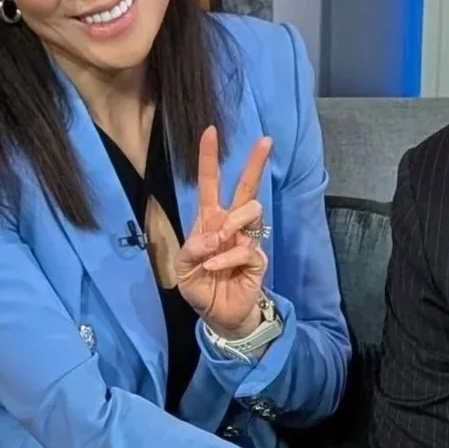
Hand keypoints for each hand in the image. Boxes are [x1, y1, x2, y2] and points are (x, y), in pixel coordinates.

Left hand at [174, 128, 272, 339]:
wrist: (218, 315)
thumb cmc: (201, 287)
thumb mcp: (183, 269)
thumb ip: (191, 249)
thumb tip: (212, 236)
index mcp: (209, 221)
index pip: (210, 184)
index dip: (209, 159)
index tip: (211, 132)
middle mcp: (230, 225)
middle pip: (246, 188)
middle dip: (255, 164)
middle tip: (266, 141)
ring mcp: (246, 240)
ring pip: (250, 211)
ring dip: (231, 224)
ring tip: (218, 243)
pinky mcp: (257, 258)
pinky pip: (246, 249)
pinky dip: (227, 258)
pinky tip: (216, 268)